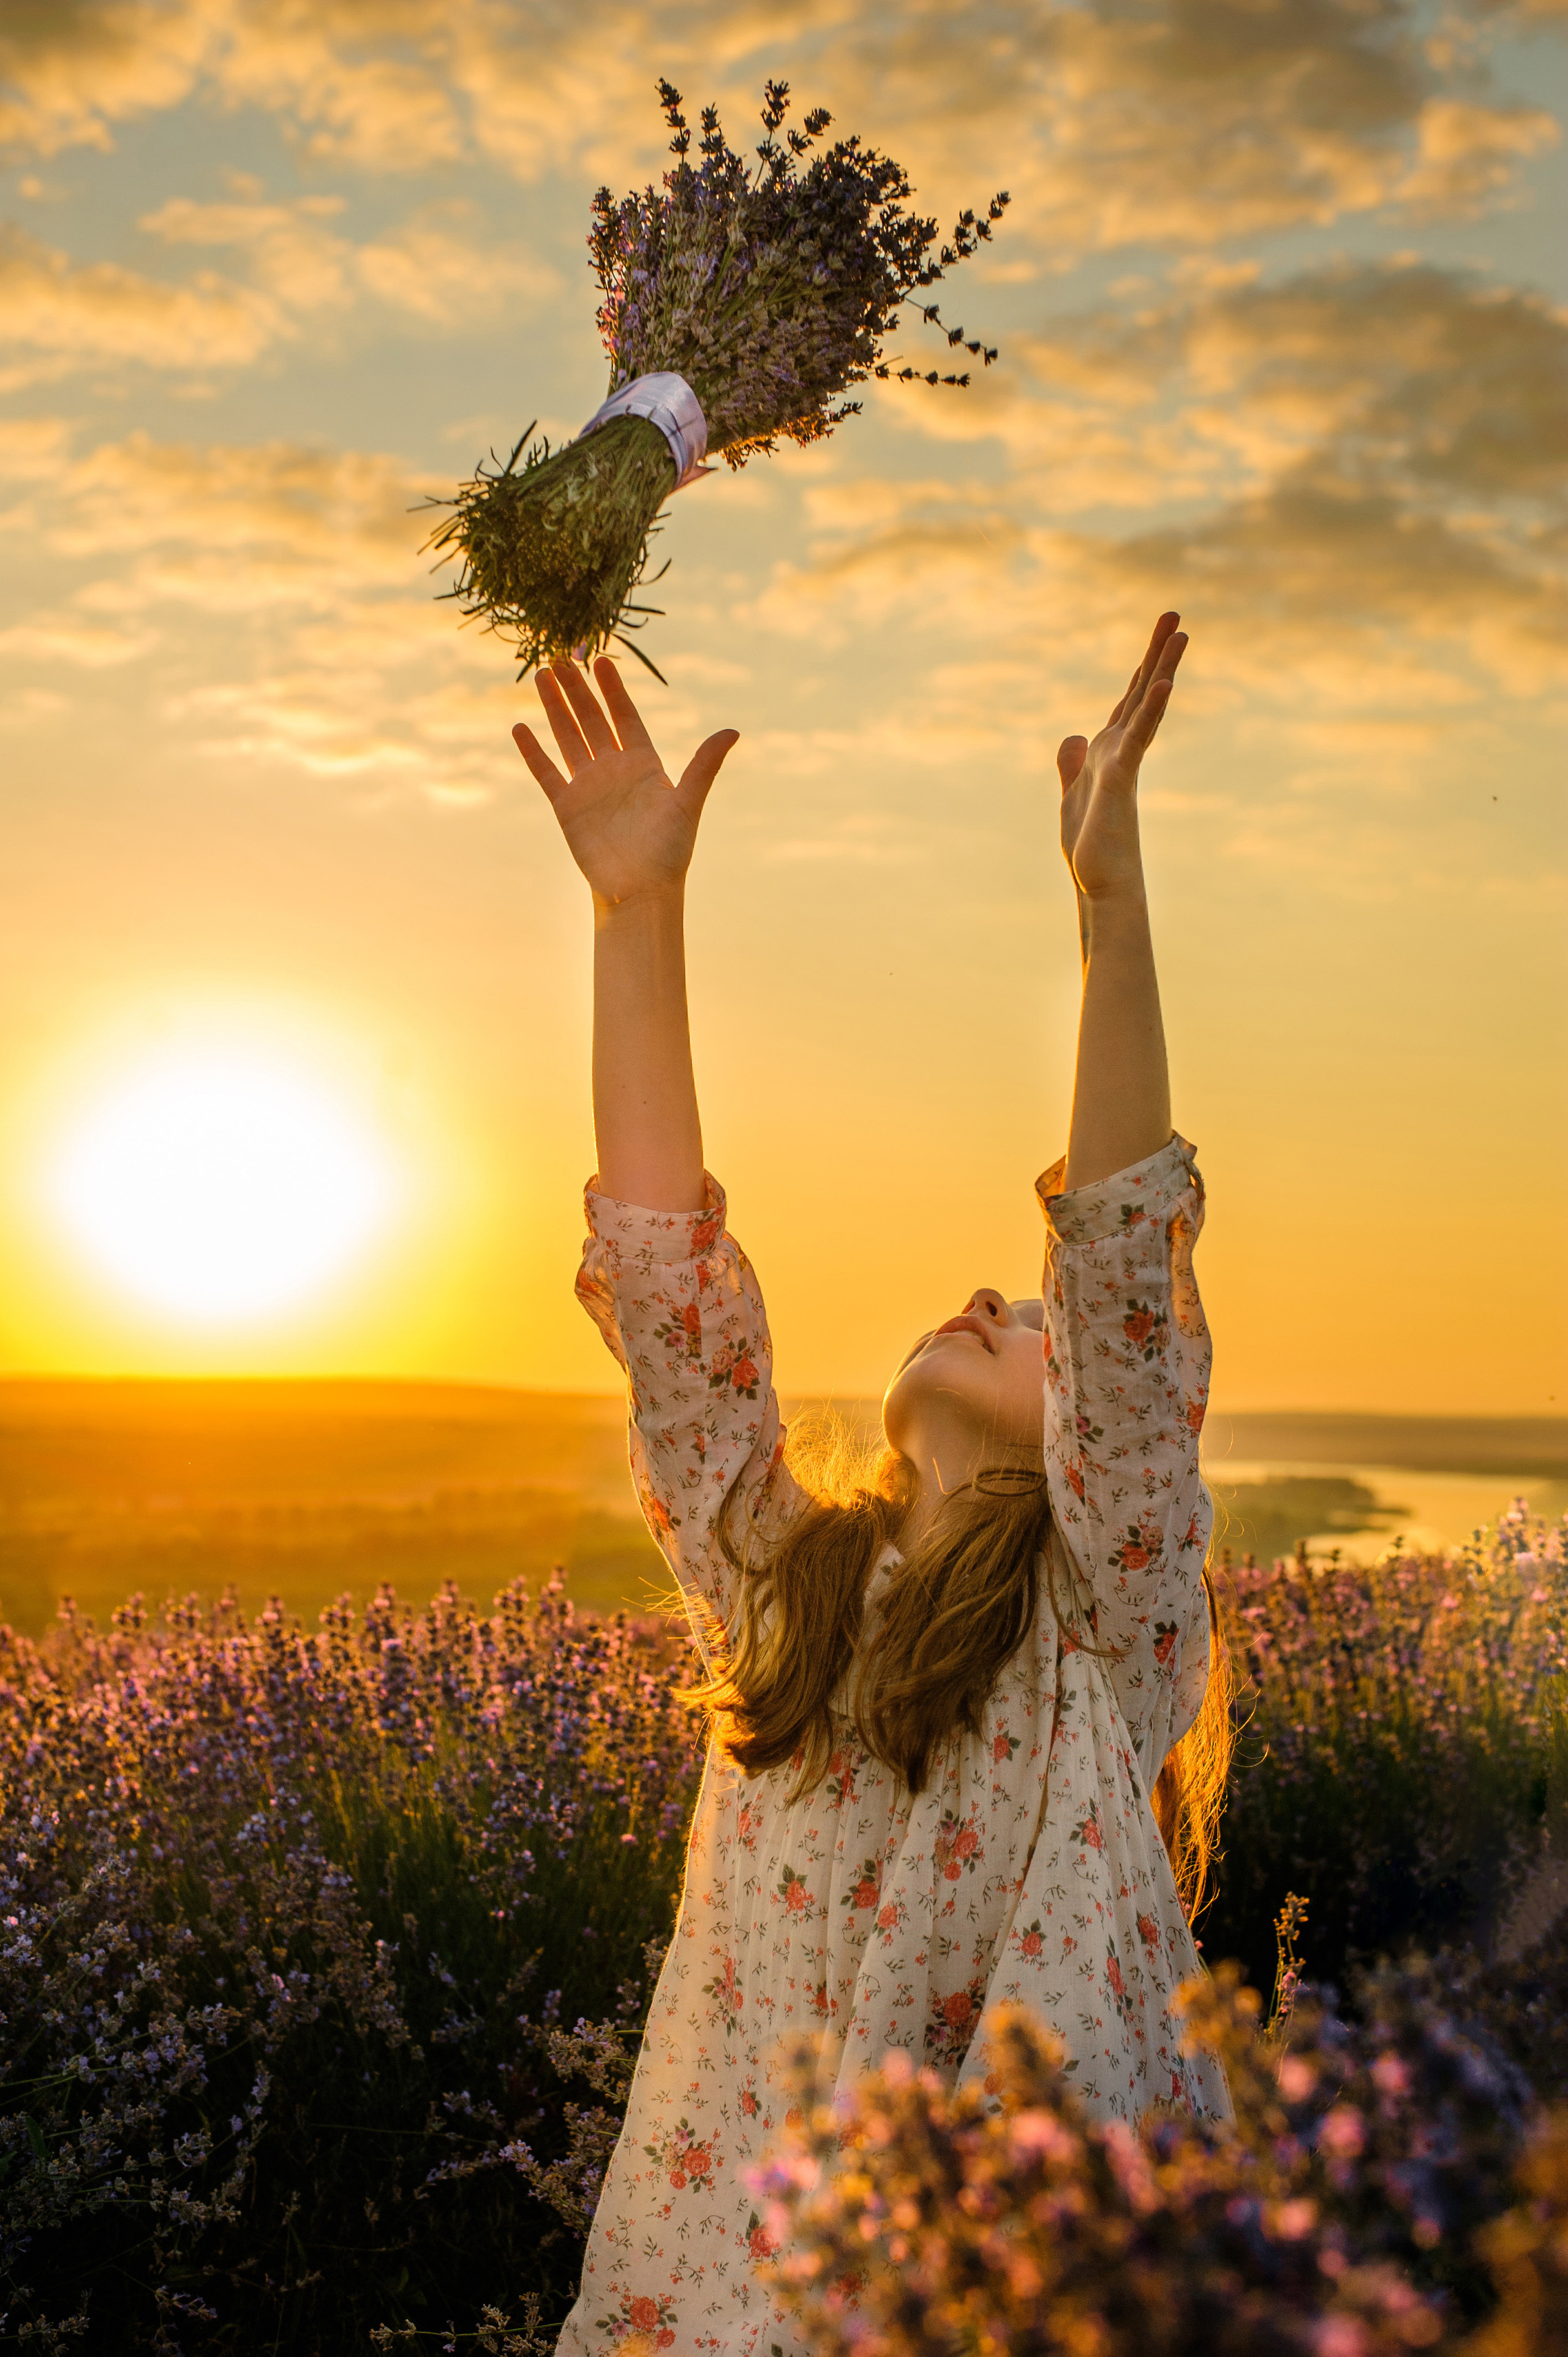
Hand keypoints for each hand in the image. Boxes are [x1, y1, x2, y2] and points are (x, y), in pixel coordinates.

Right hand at [513, 657, 737, 908]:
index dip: (614, 690)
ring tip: (542, 677)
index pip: (626, 716)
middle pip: (592, 720)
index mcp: (643, 764)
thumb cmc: (670, 851)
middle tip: (562, 657)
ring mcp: (589, 786)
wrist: (641, 890)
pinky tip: (520, 728)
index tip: (601, 660)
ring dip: (555, 709)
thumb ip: (705, 764)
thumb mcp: (688, 802)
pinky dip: (533, 752)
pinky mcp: (567, 807)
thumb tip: (734, 731)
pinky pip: (546, 773)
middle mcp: (614, 769)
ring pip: (568, 738)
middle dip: (578, 690)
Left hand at [1058, 612, 1186, 903]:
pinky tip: (1163, 683)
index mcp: (1110, 753)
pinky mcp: (1119, 779)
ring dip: (1163, 669)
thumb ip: (1073, 764)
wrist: (1102, 887)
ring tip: (1180, 634)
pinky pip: (1137, 737)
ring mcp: (1123, 763)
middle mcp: (1122, 751)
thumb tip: (1074, 736)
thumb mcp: (1073, 796)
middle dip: (1157, 653)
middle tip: (1175, 615)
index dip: (1142, 668)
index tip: (1159, 636)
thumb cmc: (1093, 848)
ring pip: (1146, 707)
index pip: (1130, 700)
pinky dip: (1151, 709)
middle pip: (1142, 692)